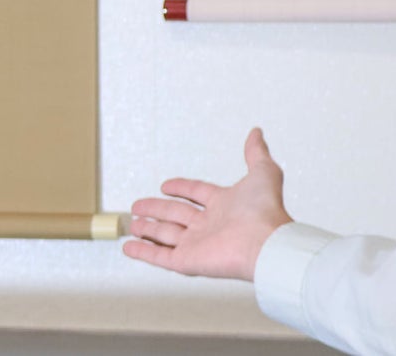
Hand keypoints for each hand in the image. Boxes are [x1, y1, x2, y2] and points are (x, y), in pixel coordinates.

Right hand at [122, 127, 294, 281]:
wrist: (265, 244)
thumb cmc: (266, 211)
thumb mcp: (262, 172)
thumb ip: (256, 153)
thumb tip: (256, 133)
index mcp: (224, 205)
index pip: (197, 193)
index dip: (181, 188)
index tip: (166, 185)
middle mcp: (210, 226)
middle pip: (175, 214)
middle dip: (156, 210)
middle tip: (139, 206)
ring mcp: (197, 244)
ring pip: (165, 234)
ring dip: (147, 229)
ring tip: (132, 224)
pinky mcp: (187, 261)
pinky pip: (160, 256)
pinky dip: (143, 252)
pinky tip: (129, 247)